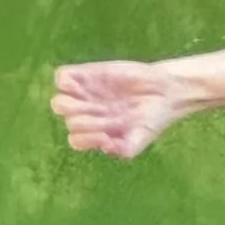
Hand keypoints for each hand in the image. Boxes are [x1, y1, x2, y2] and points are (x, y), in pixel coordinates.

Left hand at [52, 60, 188, 159]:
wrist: (165, 91)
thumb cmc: (152, 118)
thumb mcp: (142, 138)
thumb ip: (125, 149)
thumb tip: (105, 146)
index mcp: (96, 133)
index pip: (76, 140)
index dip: (87, 138)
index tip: (107, 132)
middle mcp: (87, 115)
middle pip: (69, 122)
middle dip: (86, 120)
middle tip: (107, 113)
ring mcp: (85, 95)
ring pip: (59, 102)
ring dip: (72, 104)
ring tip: (92, 101)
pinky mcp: (87, 75)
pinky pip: (62, 77)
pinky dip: (66, 82)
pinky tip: (80, 87)